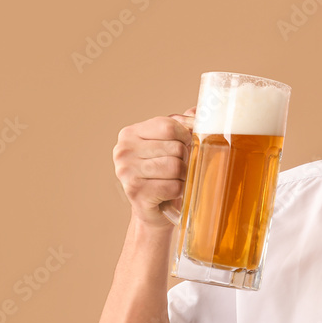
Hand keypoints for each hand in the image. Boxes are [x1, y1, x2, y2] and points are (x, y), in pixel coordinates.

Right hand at [113, 107, 194, 227]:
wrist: (154, 210)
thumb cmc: (165, 174)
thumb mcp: (172, 144)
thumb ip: (183, 124)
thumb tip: (198, 112)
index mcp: (130, 133)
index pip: (169, 125)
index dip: (186, 136)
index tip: (186, 145)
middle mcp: (123, 150)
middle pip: (175, 147)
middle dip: (185, 160)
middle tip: (178, 169)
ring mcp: (126, 171)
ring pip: (175, 166)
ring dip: (183, 177)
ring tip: (175, 180)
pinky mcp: (135, 192)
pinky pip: (173, 186)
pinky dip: (179, 191)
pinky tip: (170, 193)